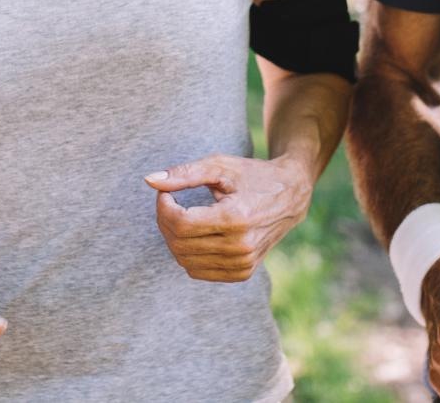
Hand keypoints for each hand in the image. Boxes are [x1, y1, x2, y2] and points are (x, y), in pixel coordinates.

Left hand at [146, 154, 313, 282]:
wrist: (291, 196)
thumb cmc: (252, 176)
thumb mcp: (220, 166)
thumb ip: (184, 173)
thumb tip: (149, 181)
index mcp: (236, 218)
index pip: (181, 223)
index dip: (163, 207)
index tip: (165, 192)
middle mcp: (241, 247)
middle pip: (180, 243)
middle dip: (164, 221)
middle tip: (169, 201)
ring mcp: (243, 263)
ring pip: (185, 260)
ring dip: (173, 238)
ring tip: (182, 216)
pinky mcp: (242, 273)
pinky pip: (198, 271)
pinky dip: (187, 254)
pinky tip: (194, 234)